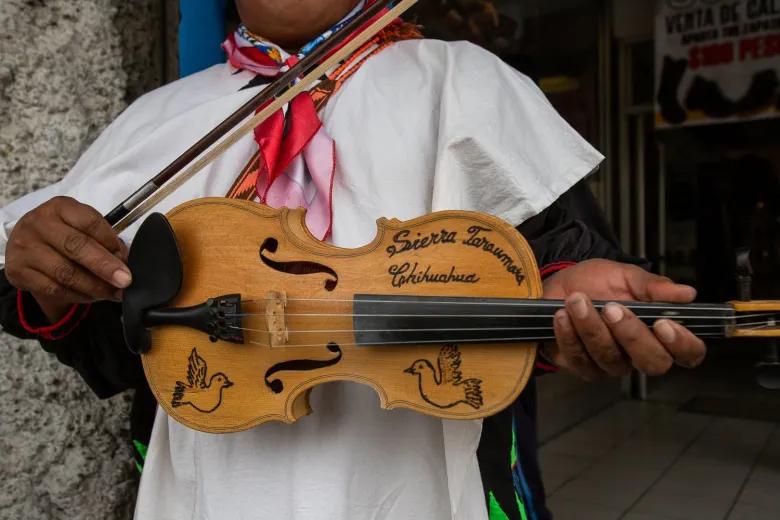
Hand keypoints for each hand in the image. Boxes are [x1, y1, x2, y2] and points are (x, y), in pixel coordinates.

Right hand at [5, 197, 130, 311]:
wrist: (26, 245)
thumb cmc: (64, 234)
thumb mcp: (81, 227)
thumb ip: (103, 240)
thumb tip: (125, 262)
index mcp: (60, 207)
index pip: (89, 222)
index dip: (111, 241)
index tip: (126, 257)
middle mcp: (39, 223)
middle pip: (76, 246)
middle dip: (105, 266)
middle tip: (125, 280)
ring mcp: (25, 247)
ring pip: (66, 272)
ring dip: (95, 286)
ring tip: (113, 293)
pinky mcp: (18, 271)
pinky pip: (54, 289)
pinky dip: (79, 296)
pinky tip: (93, 296)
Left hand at [540, 259, 705, 380]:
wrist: (560, 285)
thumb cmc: (597, 283)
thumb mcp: (626, 276)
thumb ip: (653, 286)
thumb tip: (686, 293)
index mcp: (659, 334)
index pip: (688, 353)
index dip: (682, 344)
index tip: (664, 323)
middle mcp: (639, 355)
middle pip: (652, 363)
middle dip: (632, 335)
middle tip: (612, 308)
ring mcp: (611, 365)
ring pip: (609, 358)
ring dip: (592, 327)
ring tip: (578, 300)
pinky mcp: (582, 367)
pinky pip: (579, 358)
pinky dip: (569, 334)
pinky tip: (562, 315)